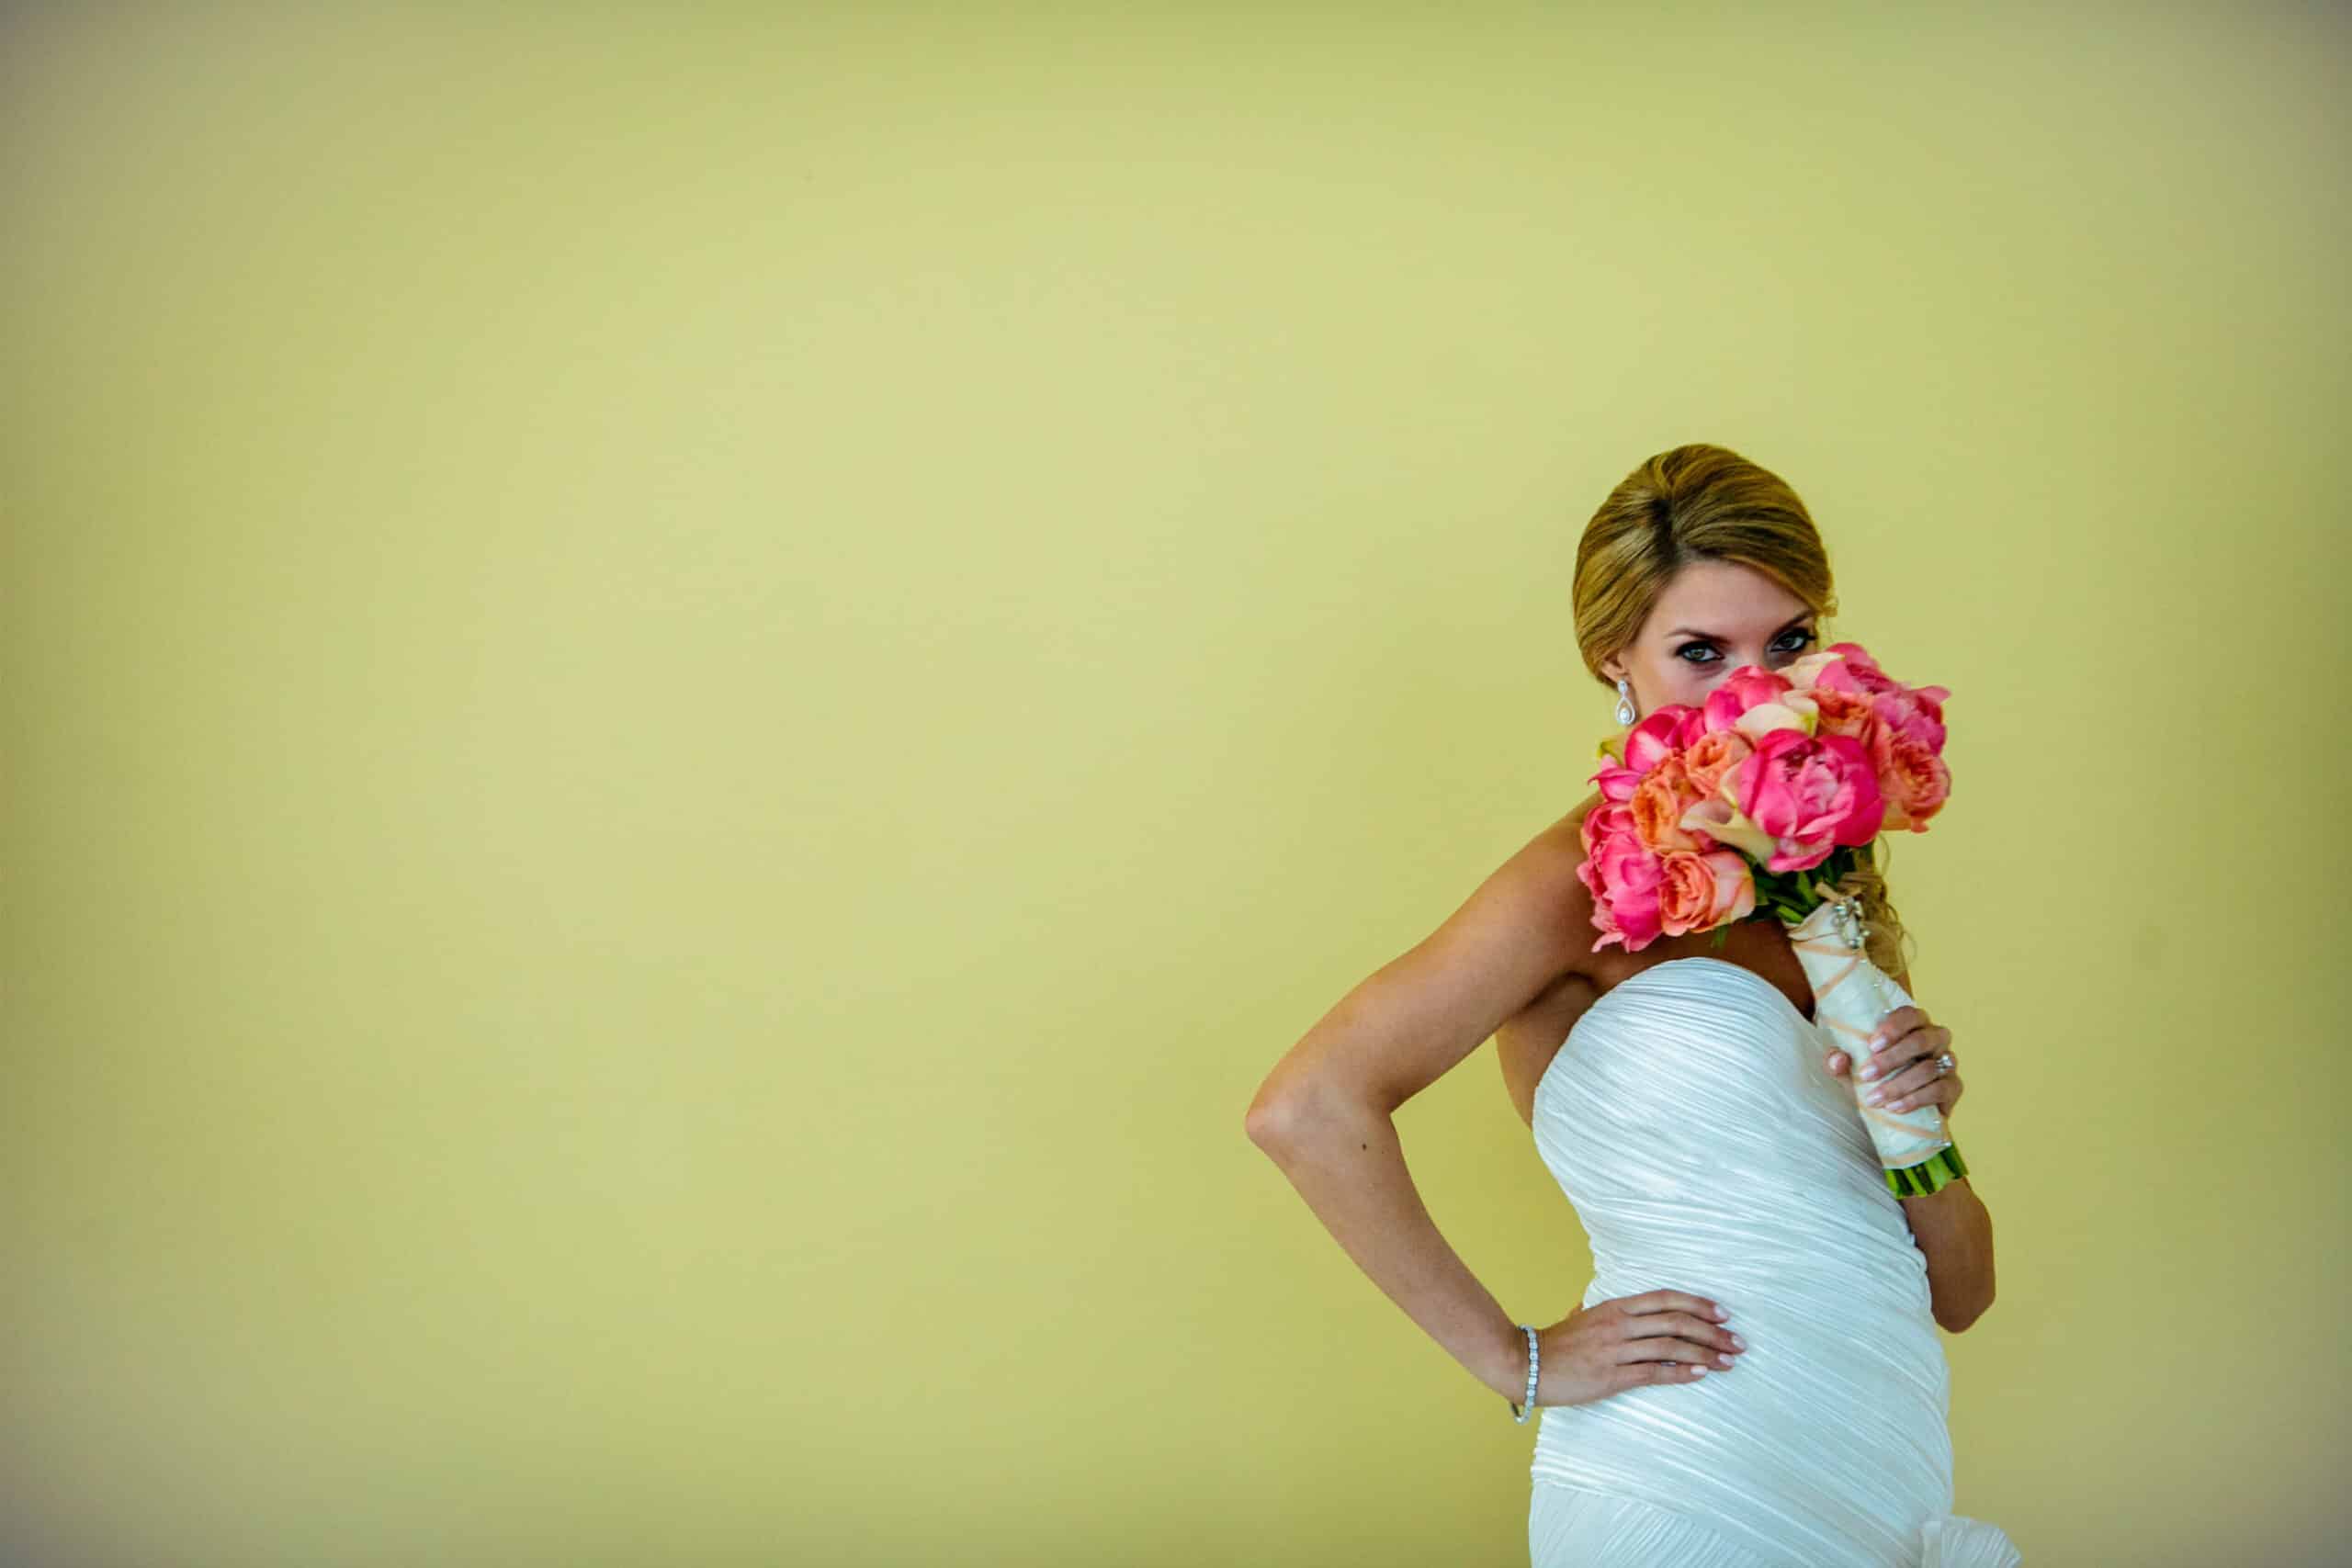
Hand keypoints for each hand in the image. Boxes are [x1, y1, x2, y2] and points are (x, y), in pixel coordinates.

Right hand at [1517, 1290, 1745, 1408]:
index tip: (1723, 1313)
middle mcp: (1619, 1324)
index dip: (1697, 1304)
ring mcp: (1616, 1350)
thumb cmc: (1556, 1344)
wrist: (1526, 1364)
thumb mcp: (1582, 1317)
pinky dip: (1680, 1373)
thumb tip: (1614, 1311)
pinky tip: (1701, 1374)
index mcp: (1614, 1307)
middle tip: (1737, 1342)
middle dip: (1711, 1332)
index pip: (1665, 1299)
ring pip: (1670, 1347)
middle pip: (1675, 1322)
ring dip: (1704, 1354)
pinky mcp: (1612, 1376)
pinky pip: (1653, 1373)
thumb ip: (1603, 1312)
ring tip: (1728, 1361)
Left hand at [1823, 1005, 1963, 1122]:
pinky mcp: (1953, 1087)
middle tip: (1866, 1075)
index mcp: (1912, 1025)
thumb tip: (1838, 1059)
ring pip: (1930, 1068)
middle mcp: (1934, 1039)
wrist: (1891, 1111)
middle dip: (1892, 1058)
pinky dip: (1915, 1099)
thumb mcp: (1850, 1070)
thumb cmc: (1871, 1079)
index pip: (1910, 1014)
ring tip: (1874, 1099)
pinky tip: (1895, 1107)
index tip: (1871, 1046)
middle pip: (1922, 1040)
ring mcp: (1947, 1062)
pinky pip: (1941, 1089)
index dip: (1893, 1027)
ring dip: (1899, 1084)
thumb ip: (1839, 1062)